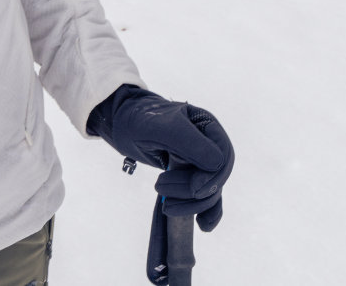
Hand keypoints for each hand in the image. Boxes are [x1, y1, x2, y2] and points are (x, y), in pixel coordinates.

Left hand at [87, 86, 233, 282]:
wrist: (123, 124)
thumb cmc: (139, 120)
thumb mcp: (161, 128)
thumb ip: (190, 143)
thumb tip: (217, 165)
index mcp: (207, 125)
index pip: (223, 156)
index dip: (212, 176)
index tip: (194, 190)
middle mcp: (209, 143)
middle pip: (216, 176)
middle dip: (195, 192)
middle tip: (160, 188)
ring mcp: (202, 161)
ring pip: (210, 190)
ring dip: (192, 204)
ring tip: (165, 205)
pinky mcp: (193, 176)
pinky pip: (207, 197)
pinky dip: (207, 212)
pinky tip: (203, 226)